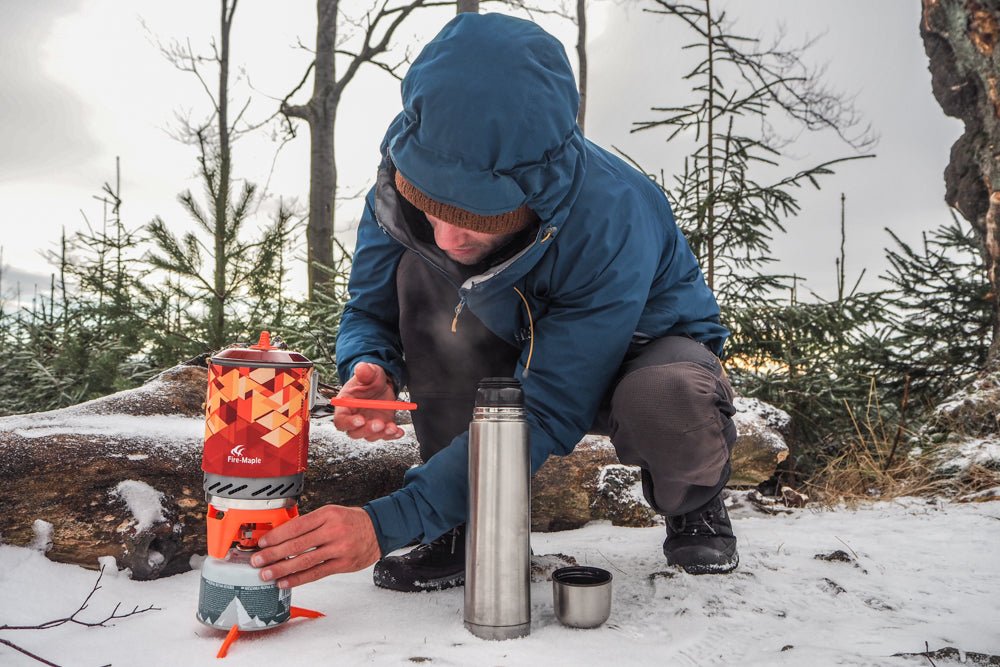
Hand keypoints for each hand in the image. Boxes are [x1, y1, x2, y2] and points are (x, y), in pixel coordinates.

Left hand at [251, 505, 381, 587]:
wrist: (379, 529)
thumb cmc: (351, 521)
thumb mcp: (332, 513)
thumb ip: (310, 524)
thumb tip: (282, 536)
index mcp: (327, 514)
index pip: (297, 526)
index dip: (277, 536)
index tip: (263, 543)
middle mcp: (333, 530)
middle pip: (297, 545)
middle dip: (274, 554)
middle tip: (257, 561)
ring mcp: (339, 548)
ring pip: (305, 561)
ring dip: (282, 569)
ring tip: (266, 574)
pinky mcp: (343, 564)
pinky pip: (317, 573)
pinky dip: (298, 579)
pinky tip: (285, 582)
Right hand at [333, 362, 404, 440]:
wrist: (381, 384)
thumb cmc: (369, 380)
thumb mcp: (368, 372)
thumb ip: (364, 371)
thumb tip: (362, 368)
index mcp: (345, 406)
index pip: (341, 420)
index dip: (348, 423)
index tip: (360, 420)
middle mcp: (354, 418)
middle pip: (355, 432)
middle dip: (367, 430)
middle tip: (378, 424)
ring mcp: (368, 424)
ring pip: (370, 436)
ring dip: (381, 434)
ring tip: (391, 427)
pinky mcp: (381, 427)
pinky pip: (385, 435)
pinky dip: (392, 435)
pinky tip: (398, 431)